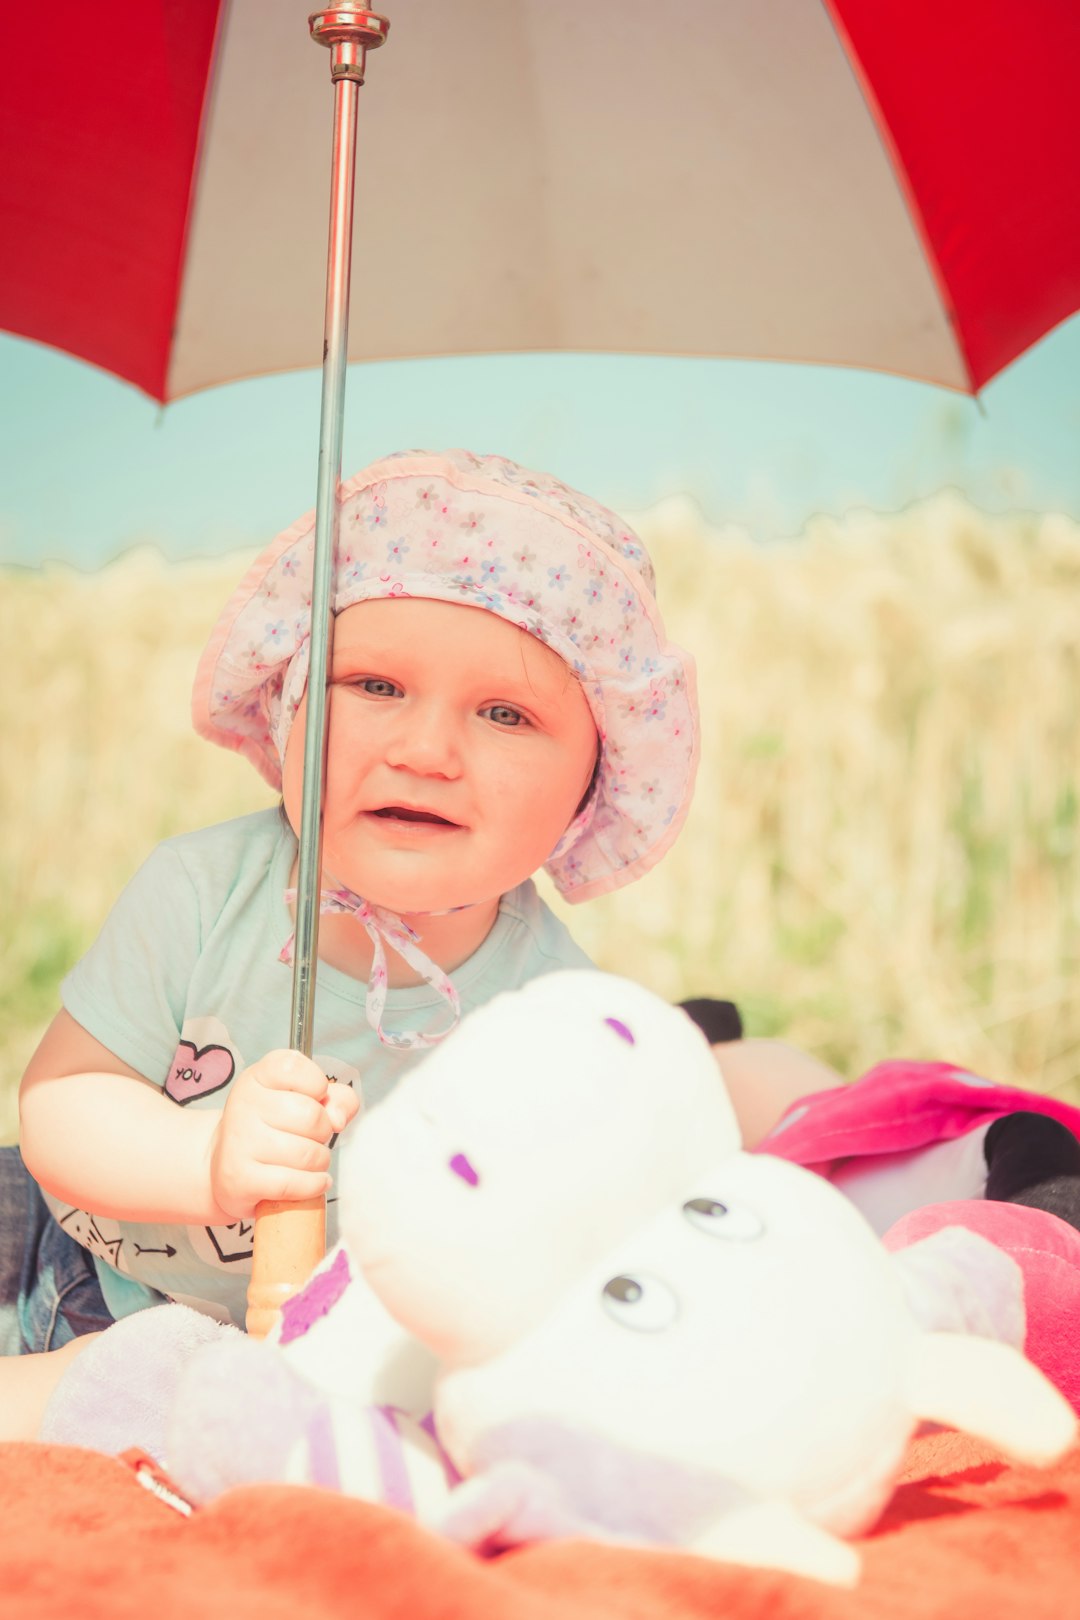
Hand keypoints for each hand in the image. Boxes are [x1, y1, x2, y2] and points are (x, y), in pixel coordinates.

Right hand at [206, 1050, 360, 1218]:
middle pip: (312, 1116)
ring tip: (307, 1161)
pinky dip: (313, 1185)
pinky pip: (295, 1183)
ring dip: (319, 1162)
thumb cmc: (274, 1127)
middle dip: (323, 1132)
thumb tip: (338, 1119)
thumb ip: (337, 1098)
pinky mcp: (240, 1178)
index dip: (316, 1084)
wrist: (227, 1165)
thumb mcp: (306, 1099)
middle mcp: (243, 1105)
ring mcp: (239, 1142)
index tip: (315, 1097)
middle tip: (311, 1137)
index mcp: (257, 1077)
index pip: (293, 1066)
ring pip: (308, 1154)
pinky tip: (312, 1181)